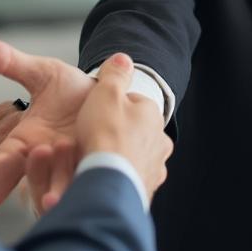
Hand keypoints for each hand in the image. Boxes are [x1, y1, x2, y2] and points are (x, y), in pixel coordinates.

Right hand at [0, 37, 93, 210]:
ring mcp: (68, 177)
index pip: (3, 161)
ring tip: (67, 147)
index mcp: (24, 142)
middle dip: (32, 175)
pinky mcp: (94, 185)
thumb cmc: (71, 91)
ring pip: (57, 192)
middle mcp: (44, 166)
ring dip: (59, 177)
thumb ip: (5, 61)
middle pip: (29, 184)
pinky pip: (87, 197)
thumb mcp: (41, 72)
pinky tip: (92, 177)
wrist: (113, 104)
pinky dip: (86, 188)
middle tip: (41, 151)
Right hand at [74, 54, 172, 203]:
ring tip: (94, 160)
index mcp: (151, 116)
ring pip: (132, 158)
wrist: (108, 184)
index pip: (133, 103)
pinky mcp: (144, 192)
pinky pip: (128, 181)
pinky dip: (116, 179)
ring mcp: (154, 170)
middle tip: (92, 138)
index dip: (110, 107)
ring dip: (117, 158)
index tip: (96, 113)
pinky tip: (100, 179)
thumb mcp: (106, 94)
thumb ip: (115, 74)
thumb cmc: (107, 137)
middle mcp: (159, 143)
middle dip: (115, 134)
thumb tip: (123, 58)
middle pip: (133, 132)